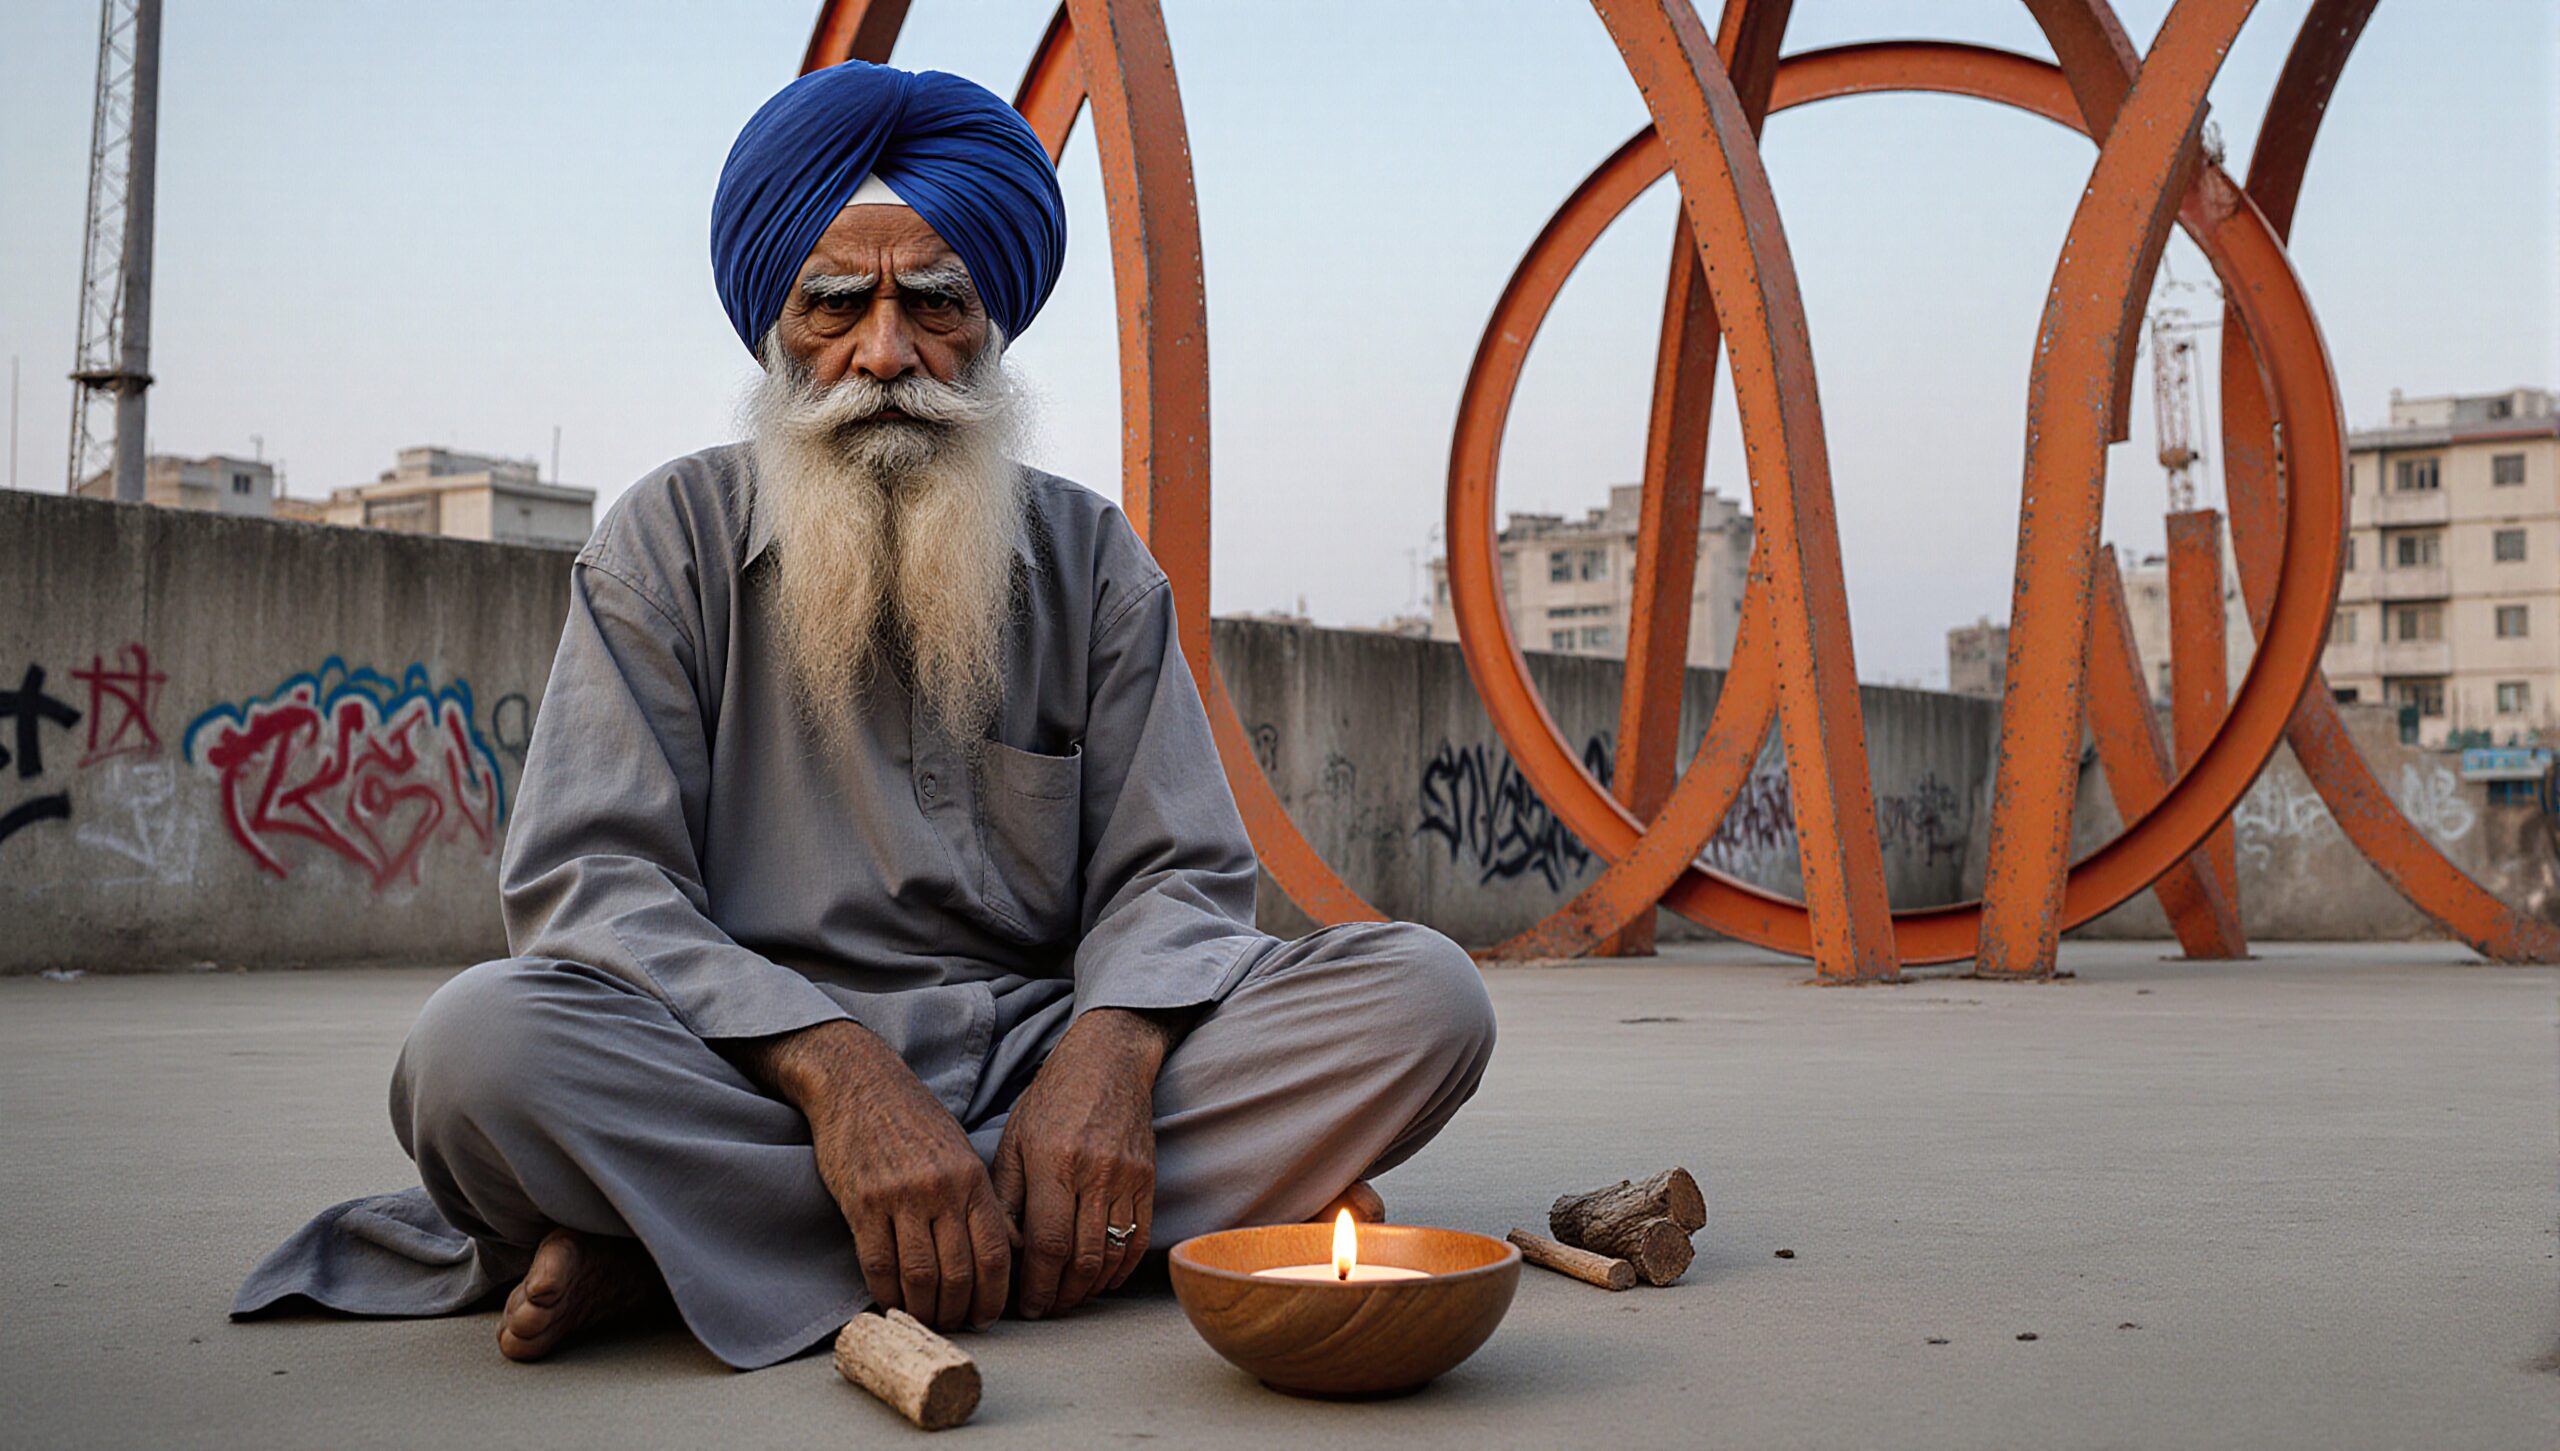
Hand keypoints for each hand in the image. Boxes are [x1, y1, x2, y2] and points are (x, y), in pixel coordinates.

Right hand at [735, 1020, 1013, 1331]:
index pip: (995, 1254)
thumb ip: (983, 1200)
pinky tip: (891, 1301)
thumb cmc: (914, 1120)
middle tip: (955, 1325)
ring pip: (920, 1276)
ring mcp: (900, 1197)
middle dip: (959, 1311)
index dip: (994, 1296)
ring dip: (924, 1310)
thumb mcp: (961, 1153)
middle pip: (959, 1274)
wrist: (859, 1083)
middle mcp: (942, 1190)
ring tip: (925, 1319)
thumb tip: (1008, 1251)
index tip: (988, 1316)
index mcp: (973, 1178)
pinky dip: (886, 1292)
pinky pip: (877, 1264)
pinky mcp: (862, 1203)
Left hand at [989, 1006, 1179, 1318]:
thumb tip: (1004, 1252)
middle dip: (1061, 1295)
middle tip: (1044, 1308)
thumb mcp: (1014, 1141)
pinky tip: (1100, 1279)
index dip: (1036, 1285)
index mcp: (1053, 1162)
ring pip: (1111, 1255)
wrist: (1109, 1061)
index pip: (1047, 1244)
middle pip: (1081, 1258)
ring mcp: (1127, 1177)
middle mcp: (1093, 1172)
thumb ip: (1007, 1199)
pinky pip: (1138, 1239)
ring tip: (1067, 1297)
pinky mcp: (1148, 1179)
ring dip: (1089, 1288)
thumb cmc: (1052, 1100)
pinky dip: (1120, 1269)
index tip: (1026, 1306)